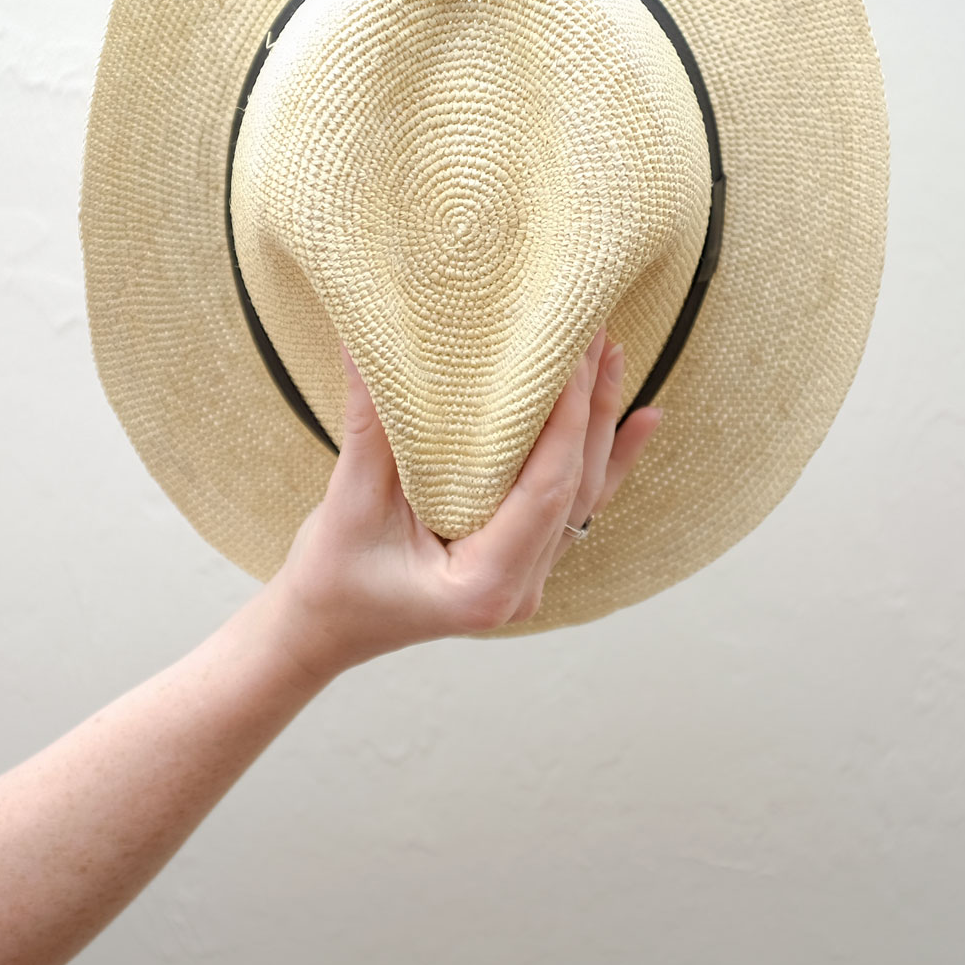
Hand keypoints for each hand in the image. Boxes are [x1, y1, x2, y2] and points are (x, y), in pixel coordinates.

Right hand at [260, 329, 662, 679]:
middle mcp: (521, 587)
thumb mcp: (348, 503)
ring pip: (584, 494)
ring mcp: (527, 578)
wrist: (321, 631)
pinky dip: (608, 459)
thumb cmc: (329, 580)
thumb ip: (370, 426)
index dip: (566, 420)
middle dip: (588, 407)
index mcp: (486, 585)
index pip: (547, 490)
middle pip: (575, 487)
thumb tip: (365, 343)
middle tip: (594, 333)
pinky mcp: (522, 560)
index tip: (570, 355)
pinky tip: (644, 417)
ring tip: (613, 355)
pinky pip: (575, 506)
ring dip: (599, 423)